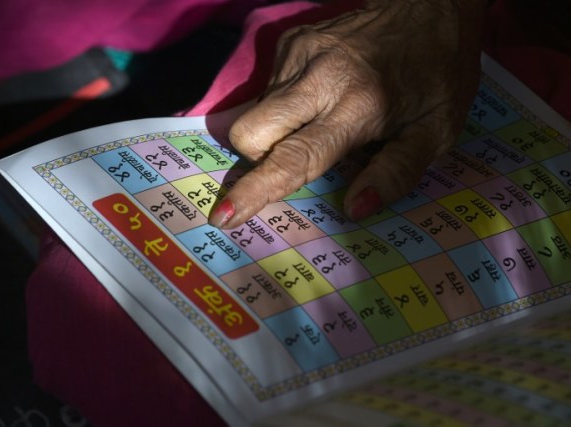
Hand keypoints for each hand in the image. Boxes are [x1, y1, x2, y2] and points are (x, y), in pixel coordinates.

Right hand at [208, 0, 485, 228]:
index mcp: (358, 106)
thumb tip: (354, 208)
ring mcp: (300, 52)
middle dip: (259, 158)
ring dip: (275, 132)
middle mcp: (319, 77)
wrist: (430, 7)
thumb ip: (397, 172)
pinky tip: (318, 98)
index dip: (257, 189)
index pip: (295, 156)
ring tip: (319, 121)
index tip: (225, 216)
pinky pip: (266, 91)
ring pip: (254, 112)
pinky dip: (283, 107)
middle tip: (295, 159)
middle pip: (250, 131)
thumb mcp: (436, 132)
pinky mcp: (291, 39)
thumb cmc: (438, 76)